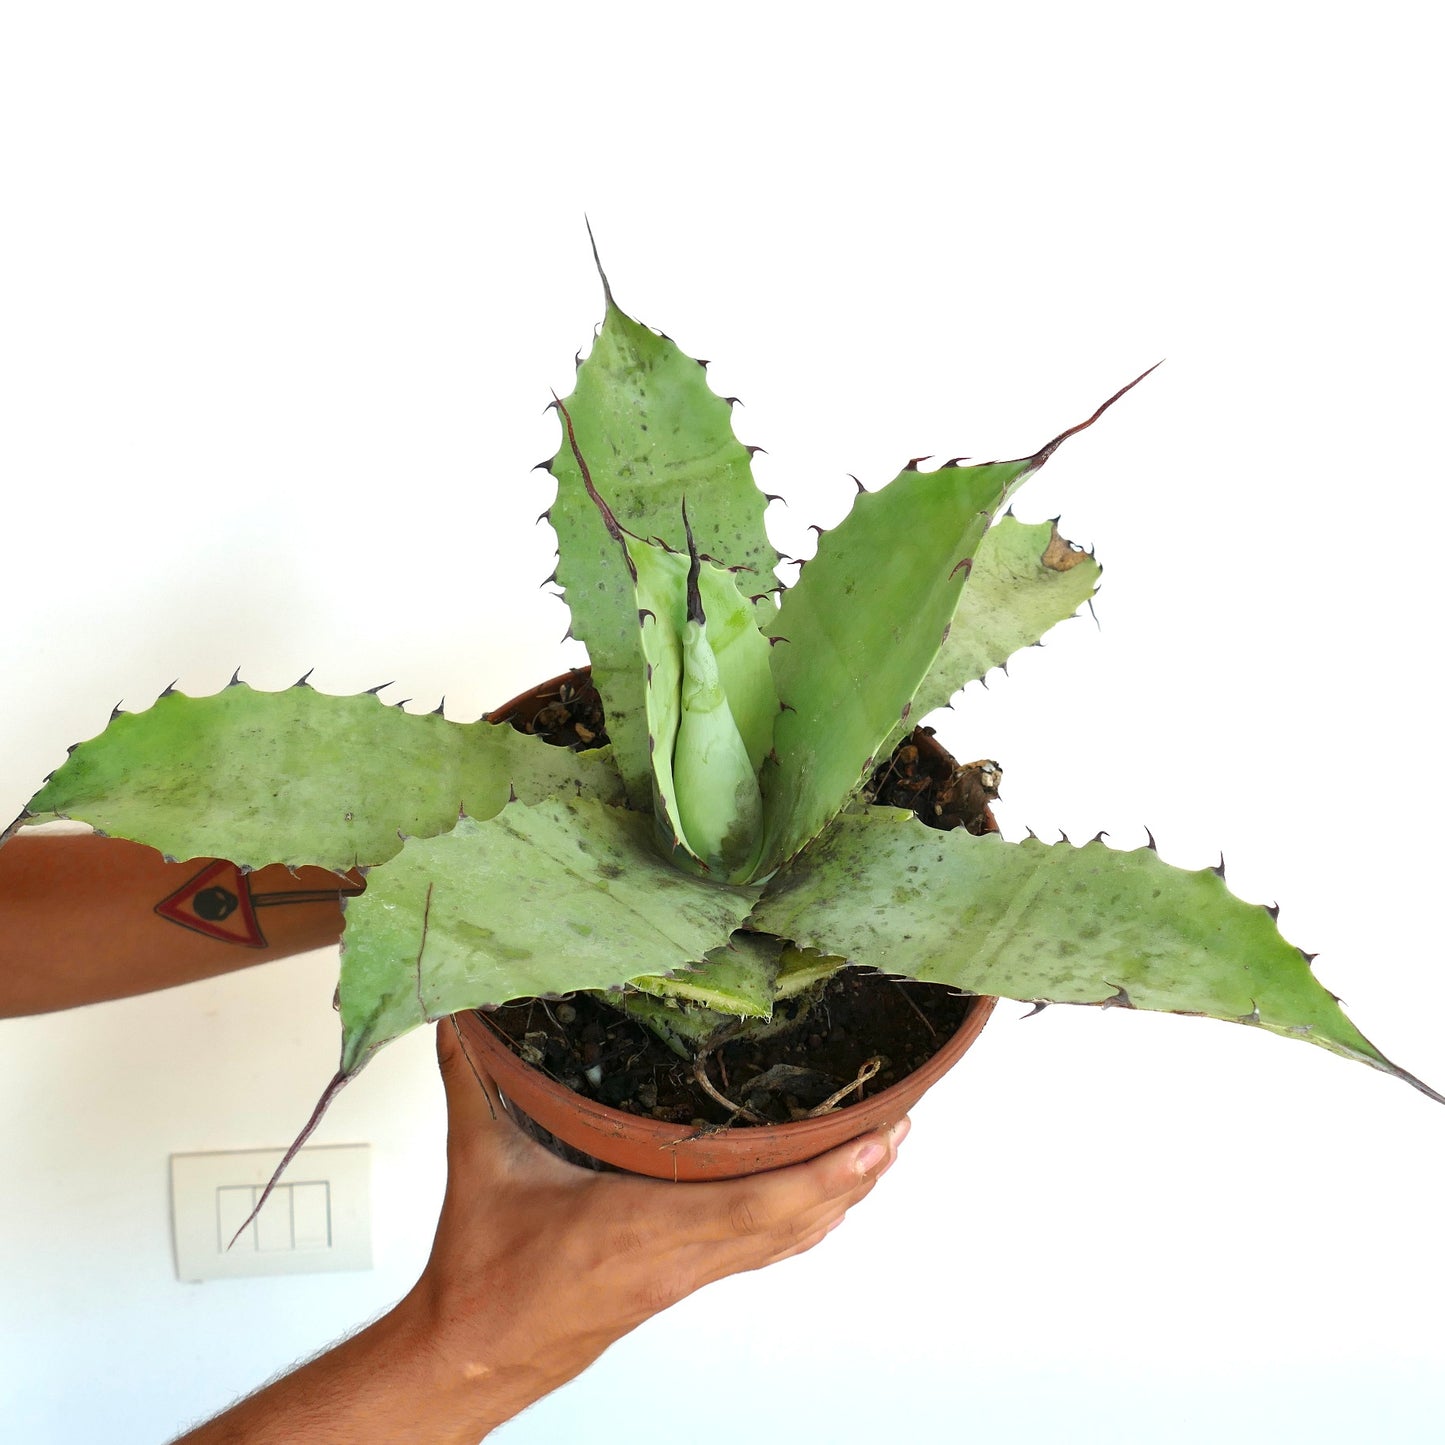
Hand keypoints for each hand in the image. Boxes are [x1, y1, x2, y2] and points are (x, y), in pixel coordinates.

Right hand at [396, 1018, 910, 1435]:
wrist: (474, 1354)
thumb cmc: (484, 1274)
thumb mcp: (480, 1164)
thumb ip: (471, 1082)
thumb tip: (459, 1018)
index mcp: (638, 1223)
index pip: (755, 1202)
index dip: (826, 1174)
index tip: (875, 1136)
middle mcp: (677, 1255)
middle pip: (792, 1220)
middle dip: (855, 1174)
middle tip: (900, 1124)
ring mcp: (685, 1275)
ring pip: (784, 1239)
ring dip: (839, 1198)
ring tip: (882, 1151)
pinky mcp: (679, 1284)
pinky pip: (760, 1251)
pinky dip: (803, 1223)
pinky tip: (824, 1204)